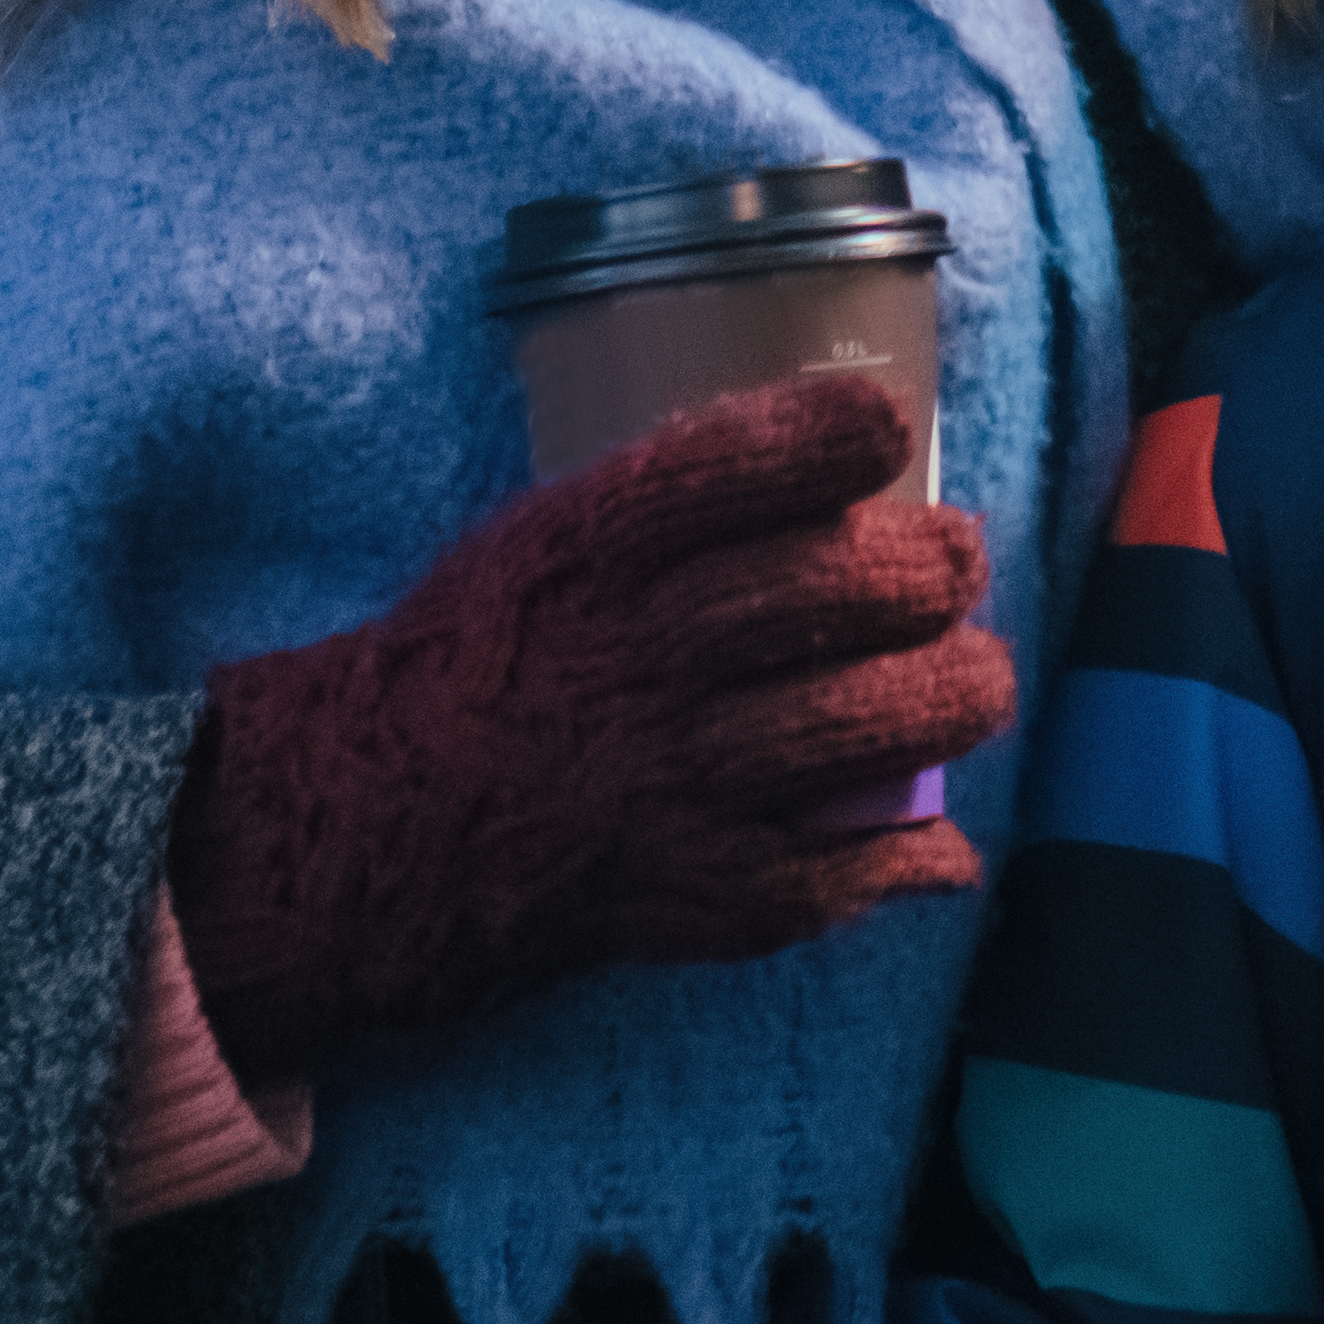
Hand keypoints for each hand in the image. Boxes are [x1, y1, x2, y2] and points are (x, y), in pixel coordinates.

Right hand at [165, 372, 1009, 1083]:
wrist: (352, 830)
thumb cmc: (467, 662)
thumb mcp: (539, 540)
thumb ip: (672, 506)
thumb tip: (840, 468)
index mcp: (589, 548)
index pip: (745, 462)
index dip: (842, 434)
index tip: (884, 433)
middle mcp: (638, 653)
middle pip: (841, 589)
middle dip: (934, 569)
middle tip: (954, 565)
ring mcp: (666, 778)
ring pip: (866, 725)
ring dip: (953, 699)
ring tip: (971, 683)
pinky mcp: (681, 891)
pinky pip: (829, 874)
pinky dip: (905, 857)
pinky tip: (938, 843)